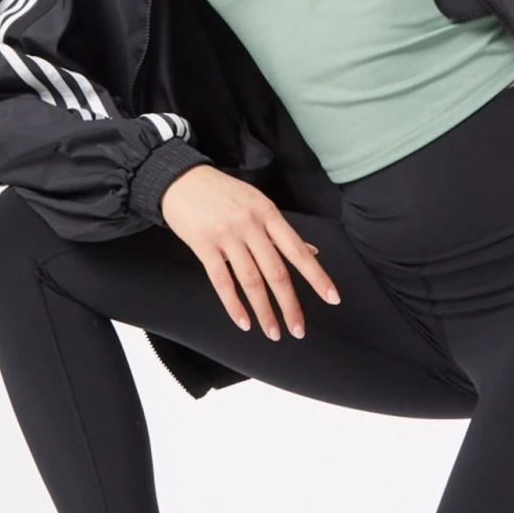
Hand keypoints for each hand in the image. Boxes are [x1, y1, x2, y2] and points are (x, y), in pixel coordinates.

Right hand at [158, 164, 340, 339]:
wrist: (182, 180)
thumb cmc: (223, 193)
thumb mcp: (258, 203)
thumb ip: (281, 232)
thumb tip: (311, 251)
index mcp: (269, 214)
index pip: (298, 251)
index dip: (317, 276)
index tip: (332, 298)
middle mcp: (251, 225)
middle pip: (276, 272)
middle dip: (290, 305)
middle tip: (298, 330)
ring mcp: (227, 236)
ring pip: (251, 281)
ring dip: (264, 311)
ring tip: (273, 332)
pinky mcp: (203, 245)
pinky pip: (221, 281)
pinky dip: (234, 305)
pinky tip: (244, 322)